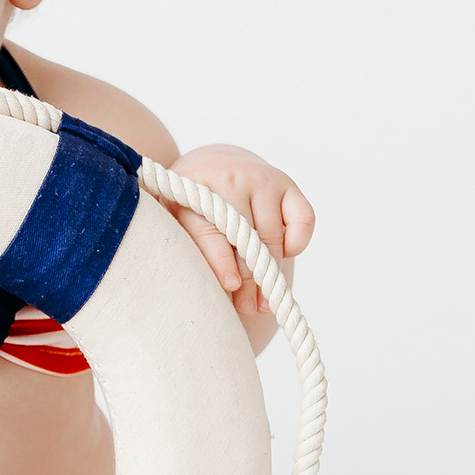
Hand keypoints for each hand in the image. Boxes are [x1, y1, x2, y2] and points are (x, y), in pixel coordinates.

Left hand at [167, 144, 314, 315]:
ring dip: (271, 275)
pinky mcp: (287, 185)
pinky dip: (296, 243)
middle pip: (244, 239)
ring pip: (272, 236)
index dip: (221, 262)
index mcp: (194, 189)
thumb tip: (197, 286)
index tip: (230, 286)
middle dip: (248, 280)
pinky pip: (303, 219)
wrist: (212, 166)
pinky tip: (282, 257)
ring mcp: (262, 180)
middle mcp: (230, 180)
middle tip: (246, 308)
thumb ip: (178, 244)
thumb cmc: (189, 204)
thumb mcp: (172, 219)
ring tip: (263, 303)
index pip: (210, 231)